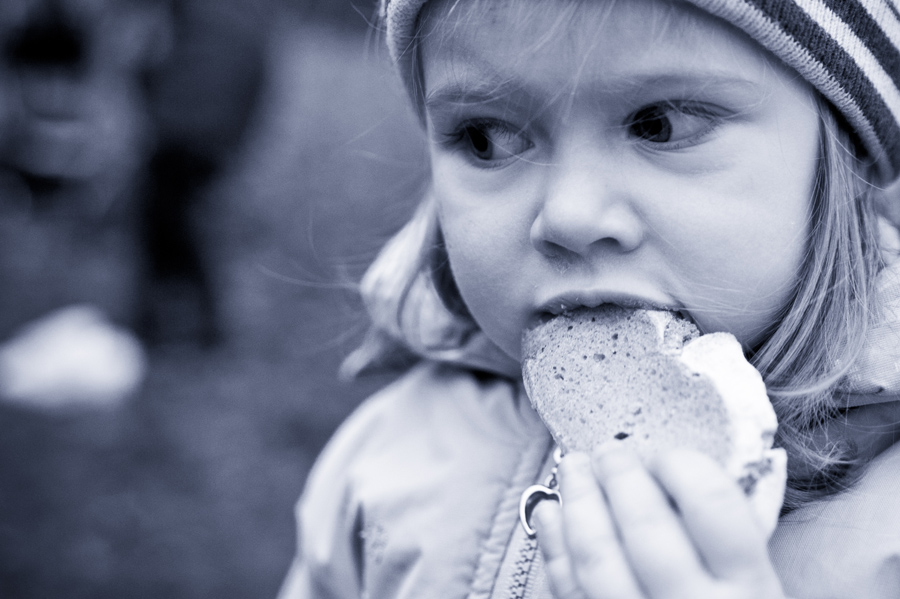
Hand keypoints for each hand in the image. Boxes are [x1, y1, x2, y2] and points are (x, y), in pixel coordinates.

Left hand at [531, 444, 784, 598]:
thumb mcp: (756, 579)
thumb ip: (745, 526)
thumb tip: (754, 457)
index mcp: (749, 585)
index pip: (714, 505)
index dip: (682, 465)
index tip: (664, 454)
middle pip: (646, 527)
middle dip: (619, 476)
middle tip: (607, 450)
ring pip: (597, 557)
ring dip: (578, 503)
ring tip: (573, 468)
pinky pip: (568, 589)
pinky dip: (554, 544)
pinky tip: (552, 513)